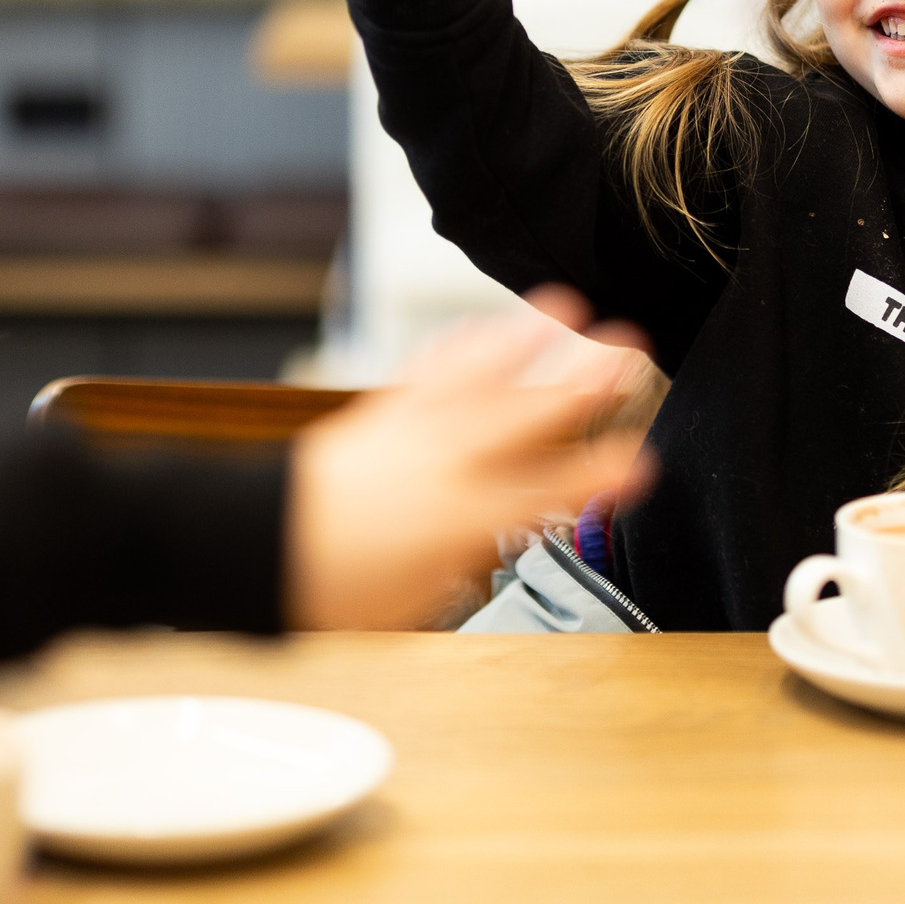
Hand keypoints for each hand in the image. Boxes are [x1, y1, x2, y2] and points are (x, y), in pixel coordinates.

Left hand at [286, 287, 656, 629]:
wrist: (264, 547)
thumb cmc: (338, 587)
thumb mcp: (420, 597)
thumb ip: (470, 554)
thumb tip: (501, 530)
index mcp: (461, 519)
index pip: (547, 493)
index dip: (599, 477)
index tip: (640, 463)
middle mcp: (443, 463)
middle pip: (526, 414)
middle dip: (583, 380)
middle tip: (628, 347)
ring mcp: (413, 429)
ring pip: (479, 375)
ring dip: (524, 339)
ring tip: (563, 305)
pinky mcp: (383, 413)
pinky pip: (428, 371)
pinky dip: (458, 345)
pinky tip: (479, 326)